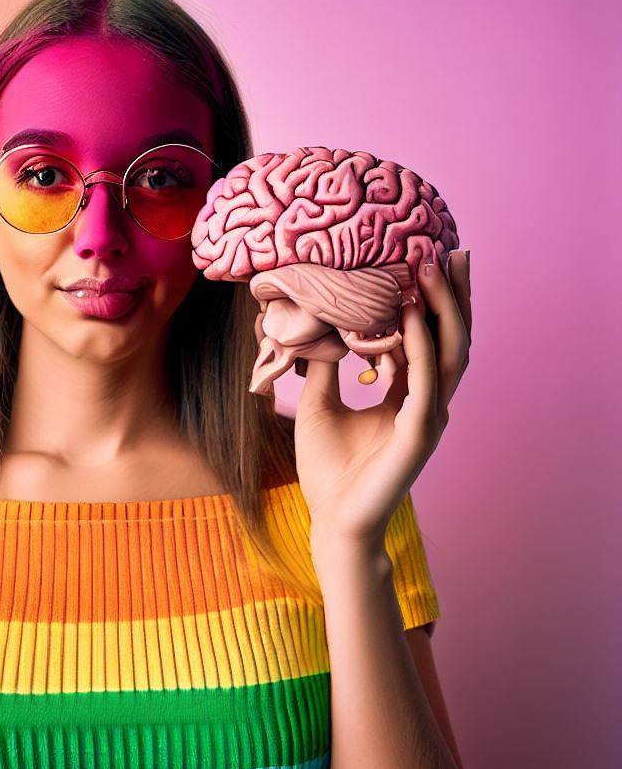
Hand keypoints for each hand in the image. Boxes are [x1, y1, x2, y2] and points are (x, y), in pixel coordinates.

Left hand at [293, 249, 471, 543]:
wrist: (331, 519)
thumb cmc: (327, 469)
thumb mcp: (318, 404)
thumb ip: (325, 366)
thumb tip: (315, 325)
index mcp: (407, 397)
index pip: (430, 340)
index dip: (433, 302)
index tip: (427, 260)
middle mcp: (426, 403)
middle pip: (451, 339)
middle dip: (453, 294)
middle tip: (449, 249)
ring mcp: (428, 418)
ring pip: (449, 354)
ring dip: (443, 309)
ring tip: (434, 267)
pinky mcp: (419, 435)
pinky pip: (424, 382)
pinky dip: (421, 346)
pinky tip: (413, 315)